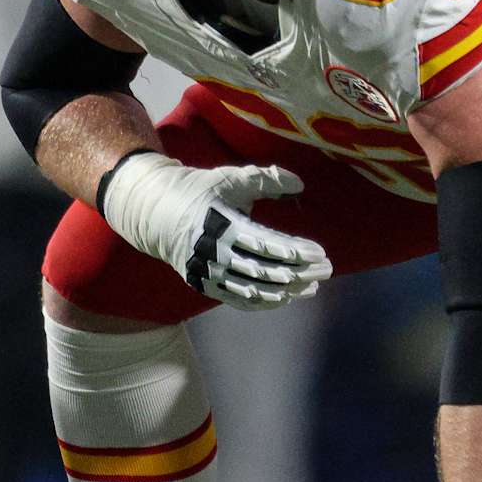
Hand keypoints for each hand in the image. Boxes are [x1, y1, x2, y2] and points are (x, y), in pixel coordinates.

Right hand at [98, 152, 331, 308]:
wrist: (154, 212)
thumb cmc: (200, 190)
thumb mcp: (231, 179)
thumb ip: (267, 179)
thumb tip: (300, 183)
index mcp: (221, 225)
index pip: (267, 245)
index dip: (296, 251)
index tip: (321, 253)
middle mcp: (213, 253)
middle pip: (264, 271)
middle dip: (299, 273)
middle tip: (326, 271)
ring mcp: (207, 273)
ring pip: (253, 290)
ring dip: (286, 292)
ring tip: (312, 287)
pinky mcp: (204, 285)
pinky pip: (238, 300)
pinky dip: (264, 302)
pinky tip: (286, 298)